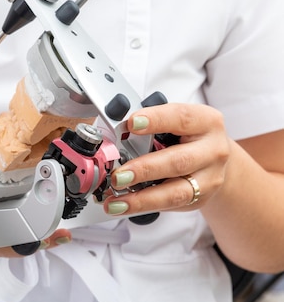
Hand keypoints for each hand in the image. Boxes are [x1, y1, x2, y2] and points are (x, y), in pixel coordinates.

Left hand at [104, 103, 230, 215]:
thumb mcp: (172, 121)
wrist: (212, 158)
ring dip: (142, 198)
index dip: (155, 120)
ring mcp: (209, 178)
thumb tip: (112, 132)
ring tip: (116, 201)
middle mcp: (212, 150)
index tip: (131, 124)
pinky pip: (169, 205)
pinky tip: (122, 206)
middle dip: (144, 169)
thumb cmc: (185, 134)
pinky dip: (143, 206)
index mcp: (205, 121)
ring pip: (176, 192)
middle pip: (179, 161)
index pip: (180, 117)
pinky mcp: (199, 199)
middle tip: (118, 175)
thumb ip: (147, 123)